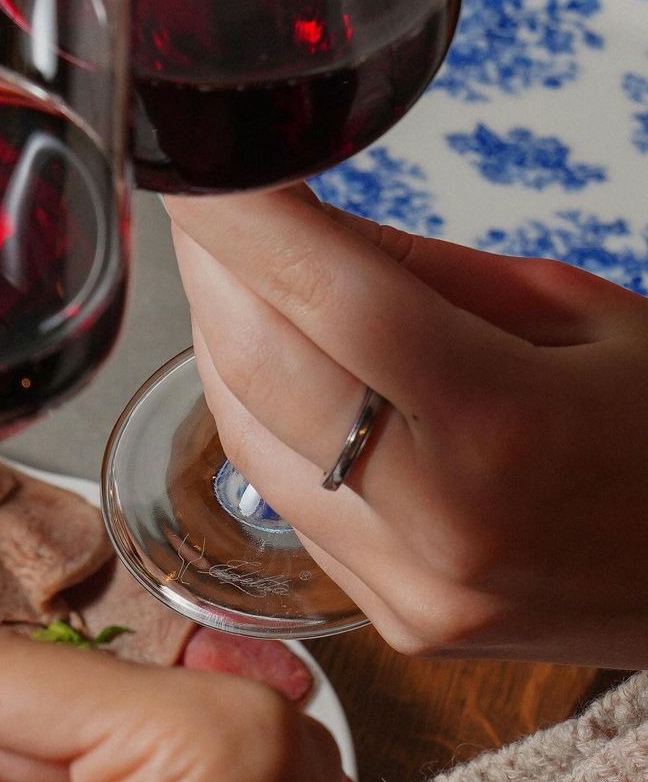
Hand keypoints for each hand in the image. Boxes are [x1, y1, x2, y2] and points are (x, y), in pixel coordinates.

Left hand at [169, 187, 647, 664]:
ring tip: (237, 268)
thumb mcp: (586, 315)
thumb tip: (301, 226)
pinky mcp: (394, 623)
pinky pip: (287, 501)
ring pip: (248, 441)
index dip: (242, 219)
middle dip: (211, 269)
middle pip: (261, 372)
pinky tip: (279, 364)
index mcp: (506, 429)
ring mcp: (410, 589)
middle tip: (201, 195)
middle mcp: (441, 525)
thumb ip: (431, 274)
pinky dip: (262, 420)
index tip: (194, 158)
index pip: (333, 300)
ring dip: (223, 342)